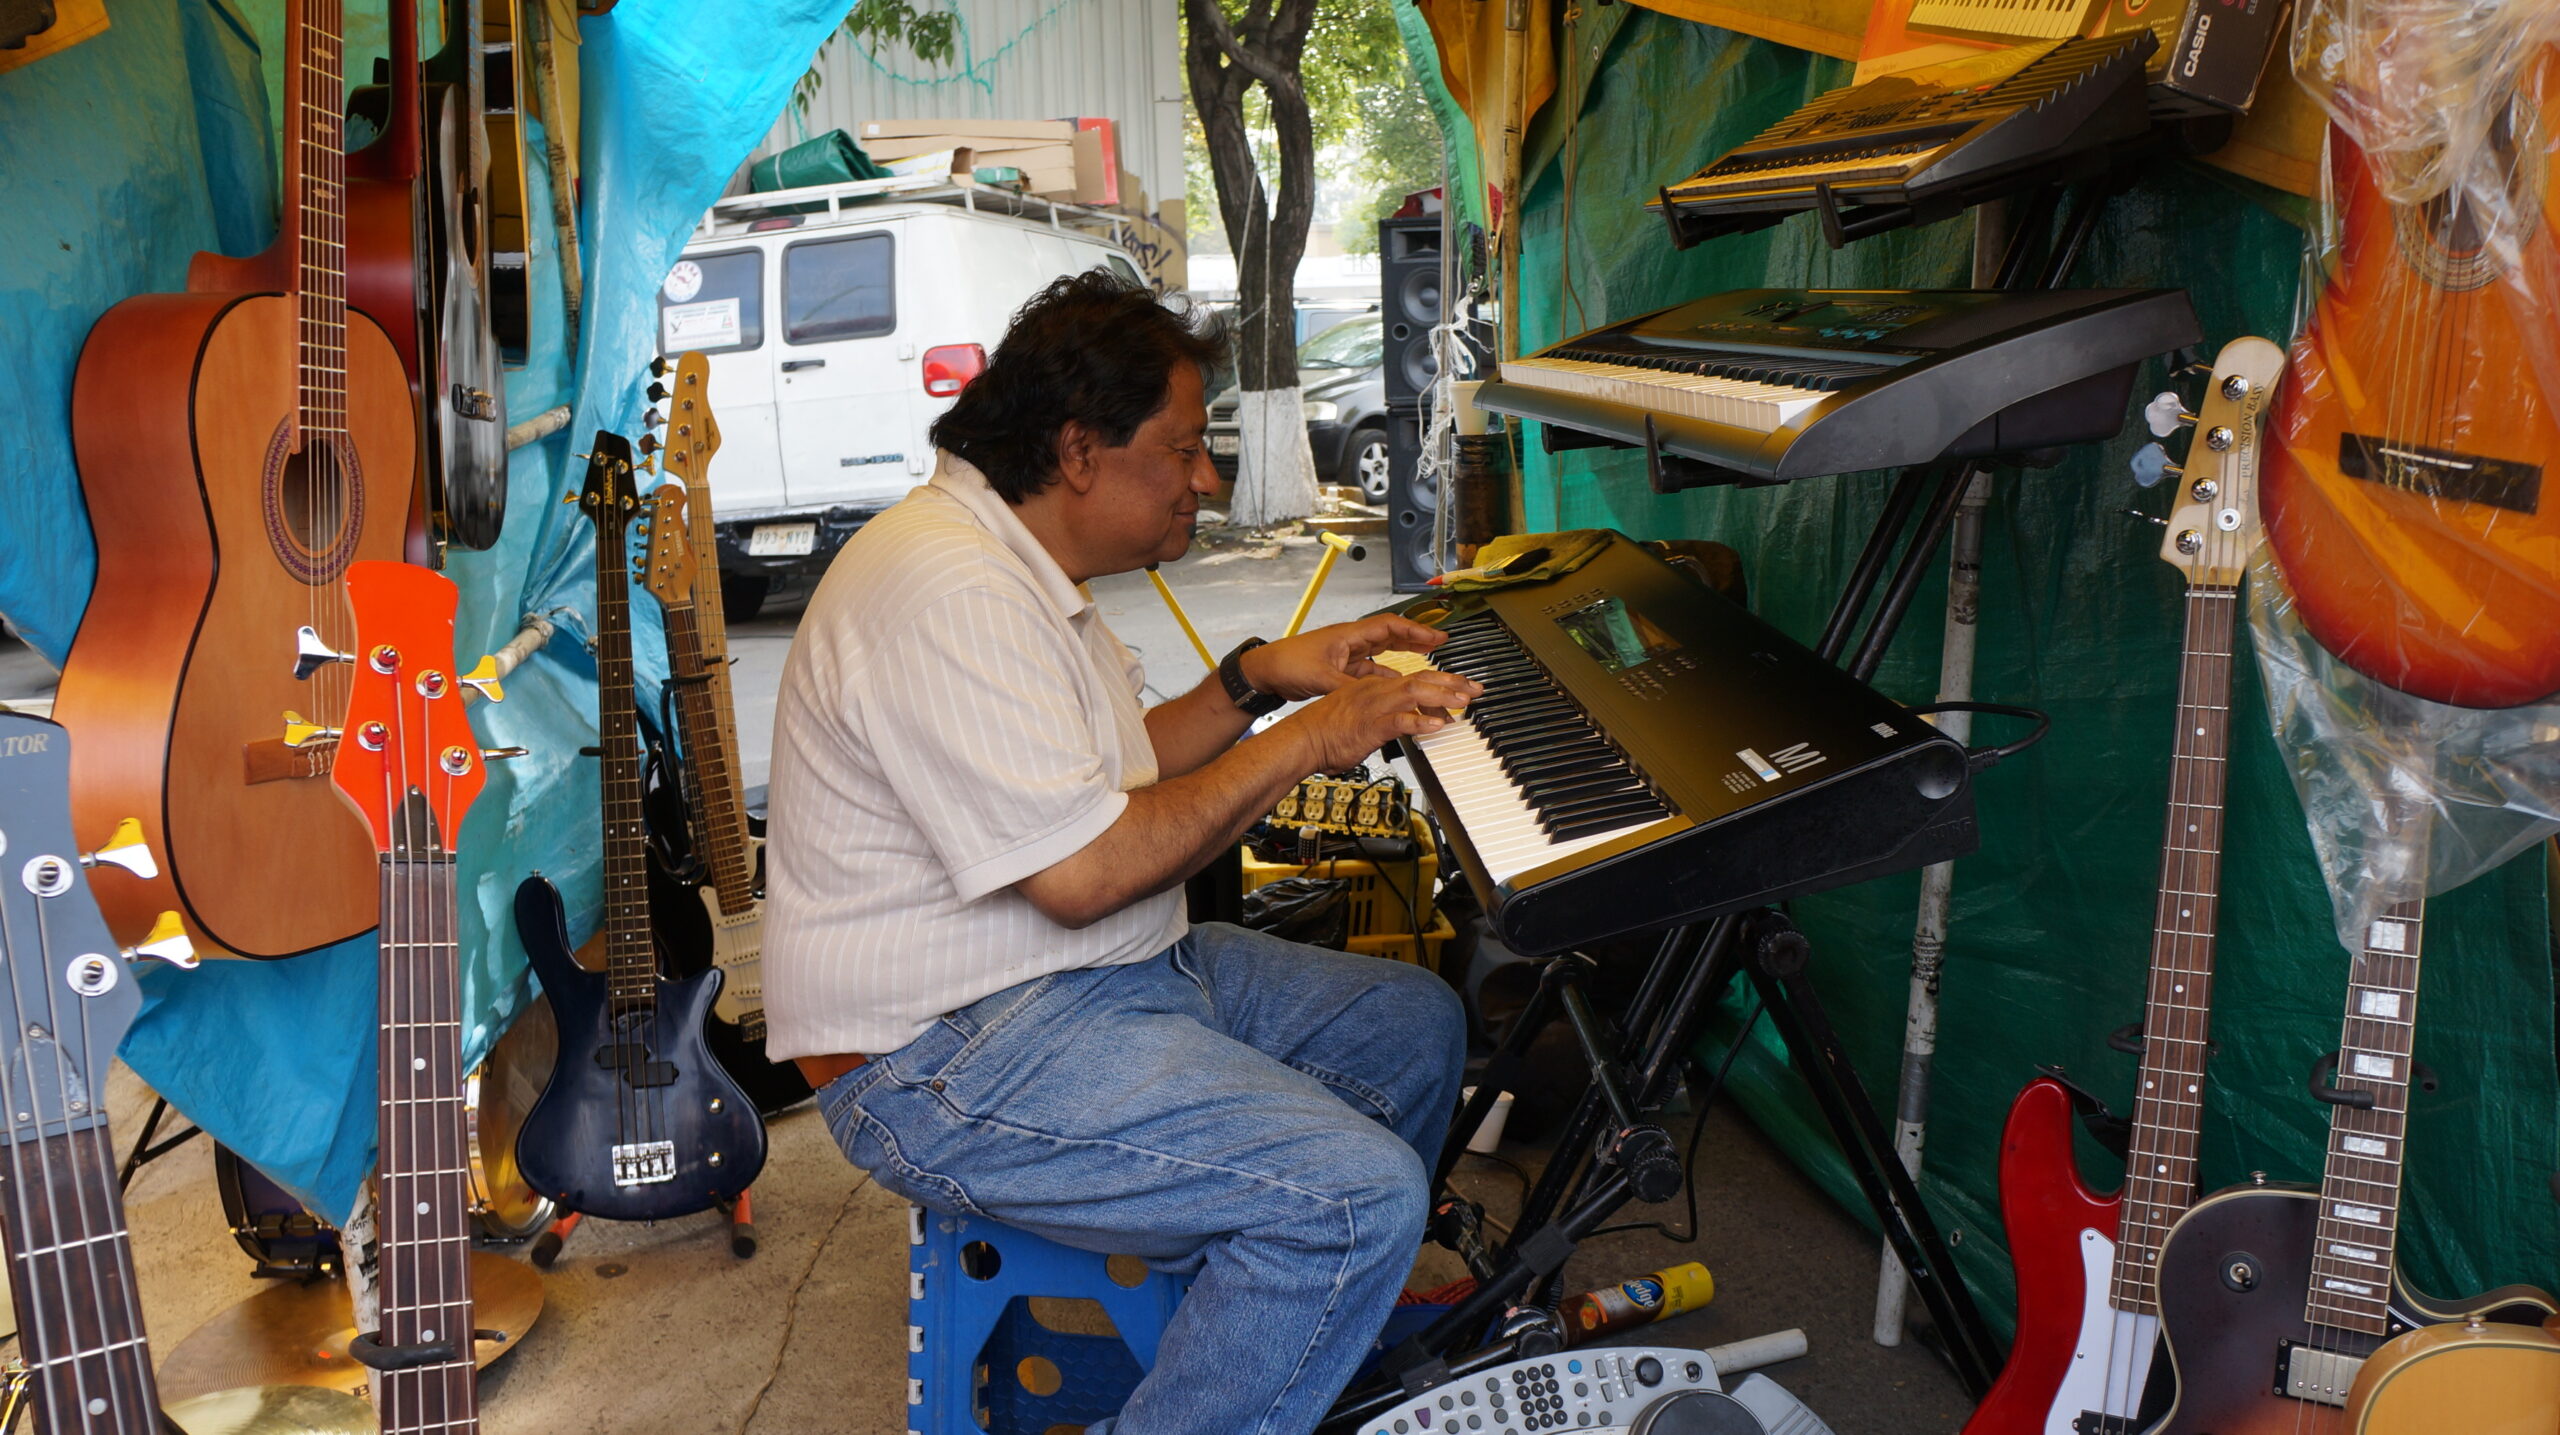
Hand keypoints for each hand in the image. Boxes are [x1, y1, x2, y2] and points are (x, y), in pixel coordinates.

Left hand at [1240, 615, 1448, 700]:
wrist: (1265, 671)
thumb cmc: (1288, 664)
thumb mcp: (1322, 678)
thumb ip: (1349, 688)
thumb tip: (1372, 698)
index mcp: (1349, 635)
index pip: (1389, 626)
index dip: (1415, 631)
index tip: (1436, 636)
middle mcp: (1351, 641)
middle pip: (1391, 635)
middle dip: (1416, 639)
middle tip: (1440, 643)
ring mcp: (1347, 654)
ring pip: (1383, 652)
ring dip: (1404, 656)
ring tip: (1426, 663)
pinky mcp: (1341, 668)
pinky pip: (1371, 669)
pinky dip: (1386, 674)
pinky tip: (1396, 684)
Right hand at [1281, 670, 1480, 773]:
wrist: (1303, 739)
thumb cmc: (1327, 732)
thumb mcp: (1359, 716)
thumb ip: (1383, 716)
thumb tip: (1401, 724)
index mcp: (1374, 686)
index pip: (1415, 677)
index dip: (1442, 681)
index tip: (1461, 687)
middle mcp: (1377, 690)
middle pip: (1422, 679)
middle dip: (1452, 683)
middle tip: (1475, 690)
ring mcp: (1374, 706)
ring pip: (1415, 693)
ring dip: (1443, 697)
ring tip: (1463, 703)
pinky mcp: (1370, 725)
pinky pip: (1400, 720)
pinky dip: (1421, 722)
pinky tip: (1437, 726)